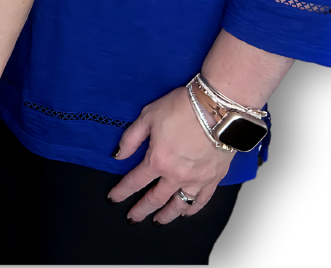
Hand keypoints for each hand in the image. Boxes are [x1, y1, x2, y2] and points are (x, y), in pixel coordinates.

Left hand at [108, 84, 233, 223]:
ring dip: (167, 215)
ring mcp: (196, 180)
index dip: (122, 192)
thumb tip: (119, 156)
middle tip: (132, 219)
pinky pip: (202, 201)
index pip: (135, 181)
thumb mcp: (148, 116)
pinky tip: (186, 212)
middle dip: (141, 210)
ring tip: (158, 221)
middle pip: (155, 199)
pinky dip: (192, 209)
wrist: (218, 109)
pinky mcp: (214, 179)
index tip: (113, 199)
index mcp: (157, 160)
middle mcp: (175, 175)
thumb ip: (131, 138)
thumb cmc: (181, 108)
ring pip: (179, 205)